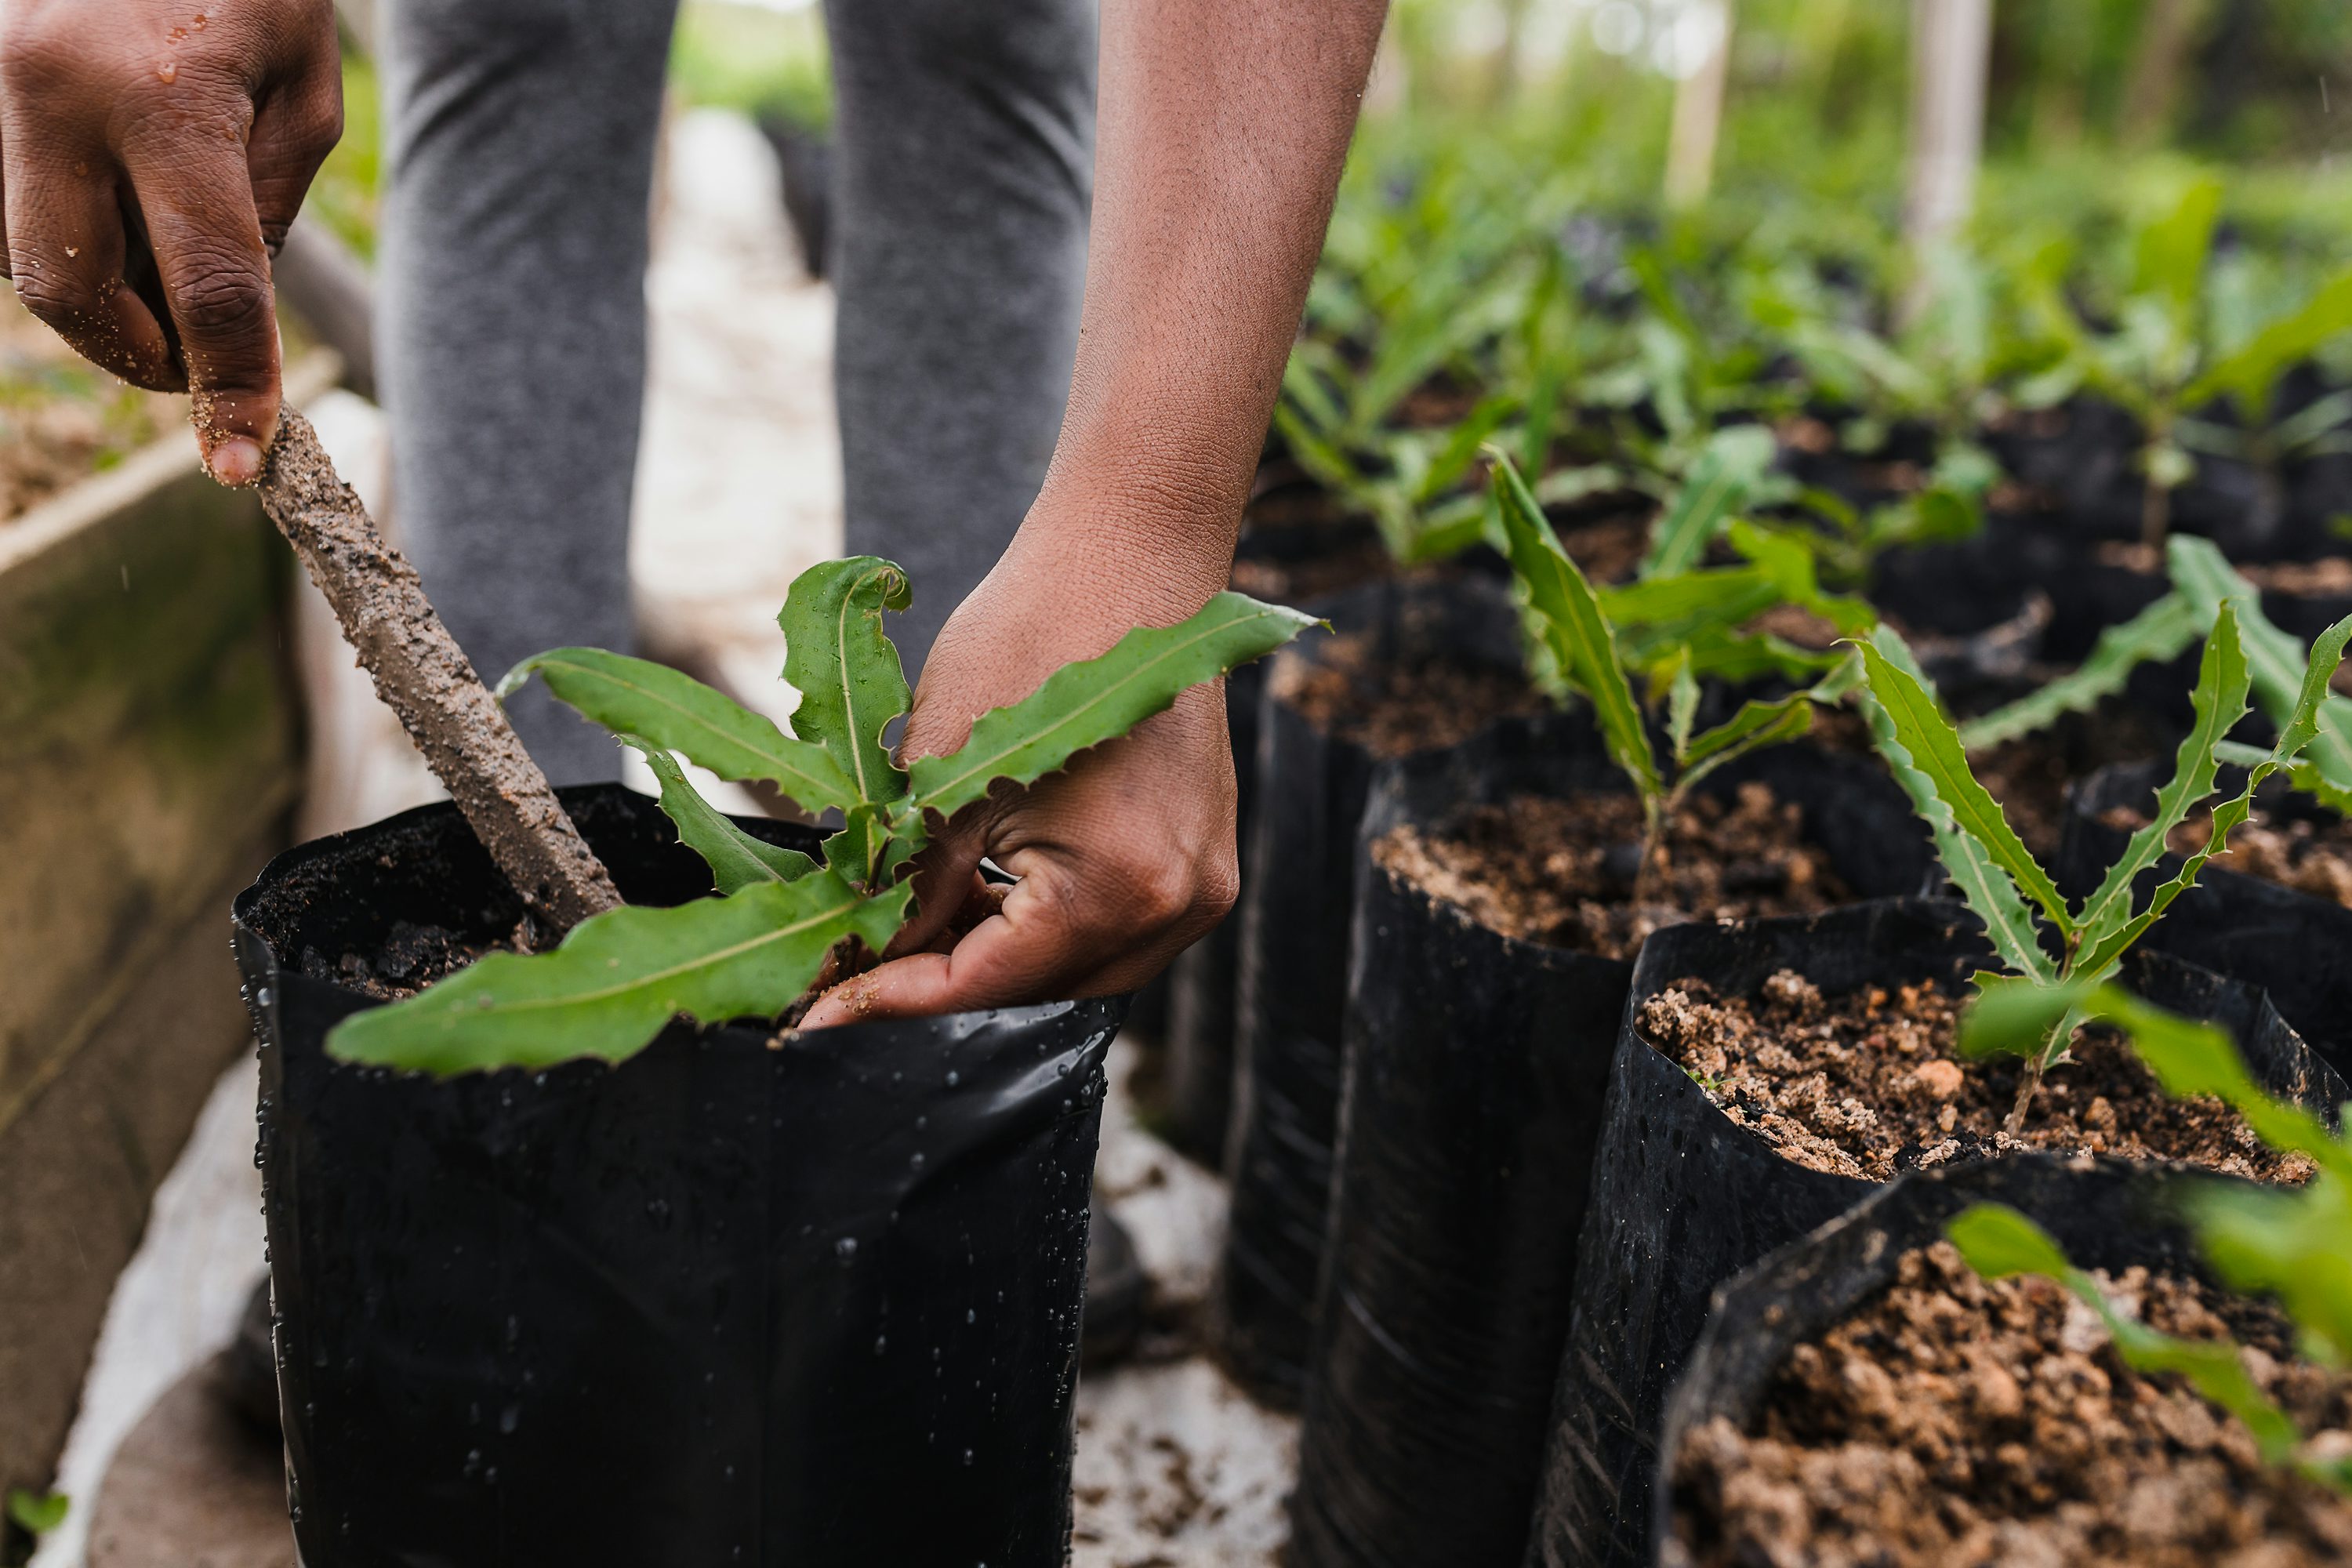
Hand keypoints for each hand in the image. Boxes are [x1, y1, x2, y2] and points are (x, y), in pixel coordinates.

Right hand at [0, 0, 341, 484]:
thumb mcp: (304, 90)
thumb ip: (266, 210)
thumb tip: (225, 322)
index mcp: (159, 99)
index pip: (204, 284)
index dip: (229, 383)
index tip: (241, 458)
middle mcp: (48, 93)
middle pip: (70, 292)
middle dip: (137, 350)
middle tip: (199, 359)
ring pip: (26, 256)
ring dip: (101, 287)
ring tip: (163, 243)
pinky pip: (6, 210)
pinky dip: (68, 236)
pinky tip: (119, 199)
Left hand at [800, 537, 1240, 1025]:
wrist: (1129, 557)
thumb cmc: (1034, 636)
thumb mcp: (943, 770)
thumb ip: (908, 882)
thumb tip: (855, 955)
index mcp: (1116, 885)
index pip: (985, 982)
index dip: (890, 996)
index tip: (815, 1011)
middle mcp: (1175, 904)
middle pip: (1037, 990)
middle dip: (945, 978)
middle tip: (857, 960)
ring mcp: (1202, 888)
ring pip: (1079, 969)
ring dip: (999, 957)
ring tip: (918, 921)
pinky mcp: (1206, 863)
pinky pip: (1116, 929)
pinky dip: (1048, 925)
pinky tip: (989, 892)